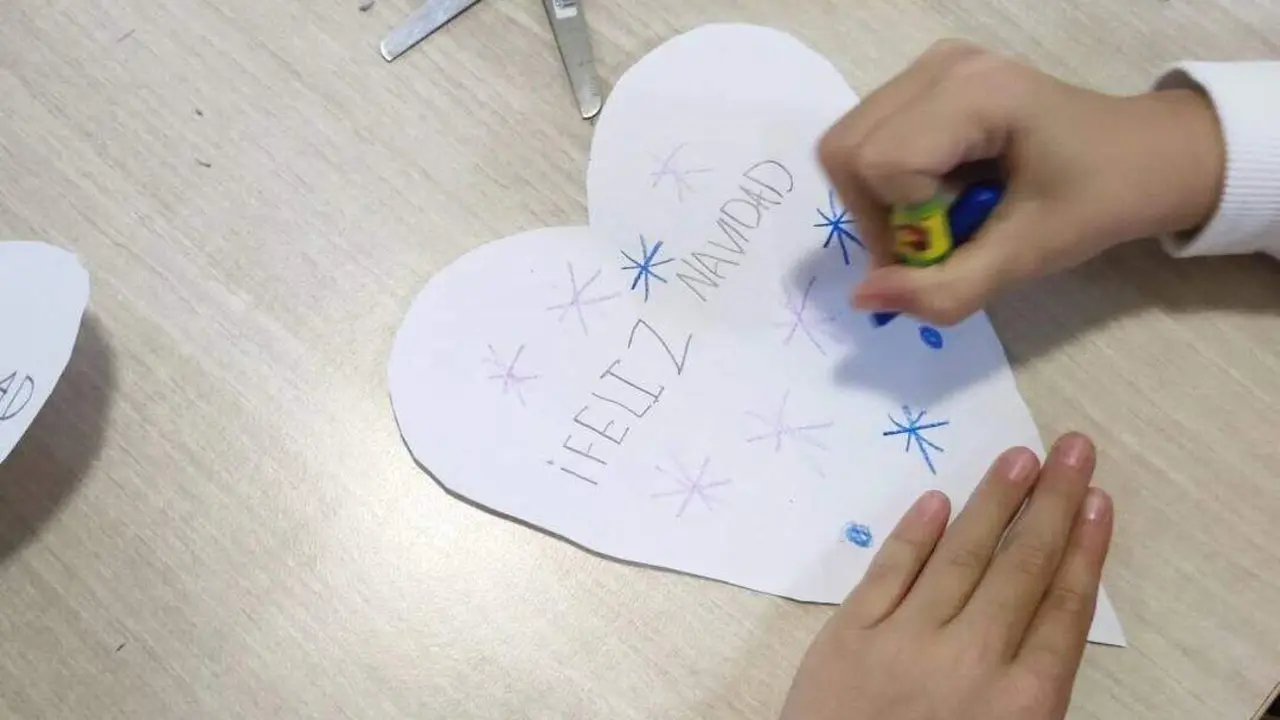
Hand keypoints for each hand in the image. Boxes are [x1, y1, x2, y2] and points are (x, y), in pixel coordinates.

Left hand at [779, 433, 1113, 719]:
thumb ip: (1026, 690)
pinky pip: (888, 572)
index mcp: (1020, 702)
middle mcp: (970, 660)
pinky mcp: (847, 636)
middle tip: (1071, 447)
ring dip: (994, 501)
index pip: (1062, 608)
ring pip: (959, 556)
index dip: (1083, 549)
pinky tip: (939, 500)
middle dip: (1051, 503)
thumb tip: (1044, 618)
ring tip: (1019, 457)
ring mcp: (904, 642)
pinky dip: (915, 534)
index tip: (1096, 500)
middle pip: (1020, 568)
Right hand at [819, 40, 1224, 324]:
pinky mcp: (925, 78)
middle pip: (847, 150)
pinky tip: (940, 189)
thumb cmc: (1097, 200)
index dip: (900, 225)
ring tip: (940, 215)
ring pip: (848, 146)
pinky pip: (868, 137)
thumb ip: (944, 288)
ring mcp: (930, 65)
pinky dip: (888, 182)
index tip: (950, 248)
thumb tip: (861, 298)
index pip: (878, 165)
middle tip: (932, 240)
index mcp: (975, 93)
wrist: (1145, 155)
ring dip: (880, 201)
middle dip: (877, 213)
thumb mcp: (1026, 256)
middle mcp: (940, 65)